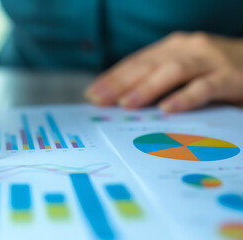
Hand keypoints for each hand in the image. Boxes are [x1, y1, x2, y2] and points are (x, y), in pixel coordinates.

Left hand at [86, 32, 242, 111]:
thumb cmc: (218, 72)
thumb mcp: (186, 71)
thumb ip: (159, 81)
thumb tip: (121, 103)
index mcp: (174, 48)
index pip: (137, 62)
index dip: (114, 77)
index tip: (92, 94)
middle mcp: (189, 49)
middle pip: (149, 64)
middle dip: (121, 82)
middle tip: (99, 100)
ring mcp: (211, 61)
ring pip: (174, 71)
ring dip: (147, 87)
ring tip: (126, 104)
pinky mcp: (232, 77)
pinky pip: (206, 87)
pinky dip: (185, 97)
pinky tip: (168, 109)